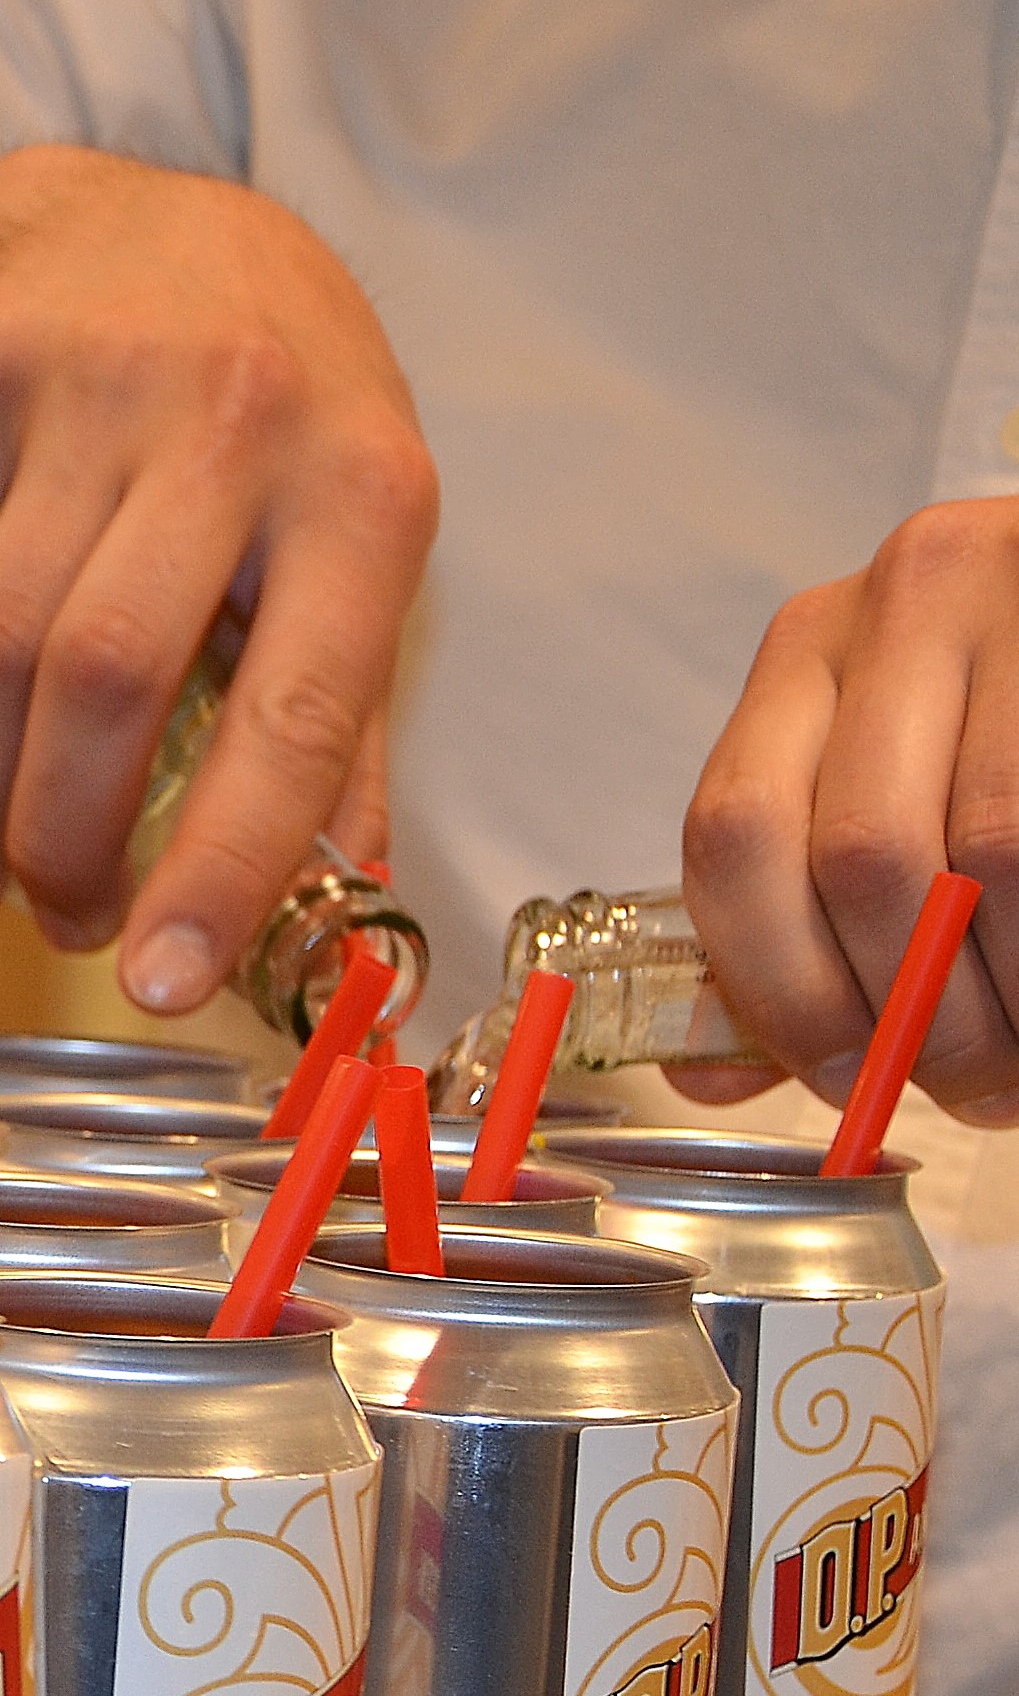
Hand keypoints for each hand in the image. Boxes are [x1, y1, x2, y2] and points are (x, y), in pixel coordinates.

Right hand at [0, 146, 437, 1009]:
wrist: (135, 217)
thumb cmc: (272, 414)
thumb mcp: (349, 536)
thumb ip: (338, 716)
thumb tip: (332, 902)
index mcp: (367, 489)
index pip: (291, 711)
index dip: (223, 866)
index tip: (161, 983)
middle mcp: (239, 418)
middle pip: (105, 681)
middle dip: (58, 841)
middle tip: (50, 923)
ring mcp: (94, 382)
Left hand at [680, 504, 1018, 1119]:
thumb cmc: (1003, 718)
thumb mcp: (884, 779)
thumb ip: (795, 913)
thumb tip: (707, 1075)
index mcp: (808, 650)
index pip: (735, 837)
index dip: (782, 988)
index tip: (842, 1079)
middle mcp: (901, 606)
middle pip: (862, 855)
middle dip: (914, 1010)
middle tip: (963, 1090)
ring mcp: (1015, 604)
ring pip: (991, 854)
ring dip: (1004, 997)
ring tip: (1017, 1067)